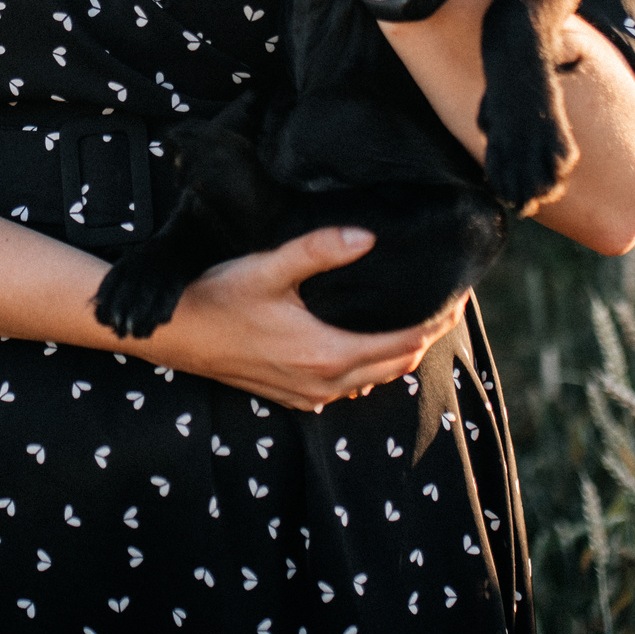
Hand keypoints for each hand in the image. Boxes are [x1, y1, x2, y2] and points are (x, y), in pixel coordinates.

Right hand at [138, 225, 467, 410]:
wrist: (176, 334)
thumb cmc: (219, 297)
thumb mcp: (269, 267)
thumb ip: (320, 249)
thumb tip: (368, 236)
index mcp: (327, 353)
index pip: (404, 342)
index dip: (437, 322)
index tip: (458, 298)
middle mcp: (325, 383)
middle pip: (397, 364)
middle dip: (425, 335)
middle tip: (445, 305)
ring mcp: (309, 395)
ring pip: (374, 380)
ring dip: (397, 353)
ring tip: (413, 319)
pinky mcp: (294, 397)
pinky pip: (348, 389)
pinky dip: (368, 368)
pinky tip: (364, 342)